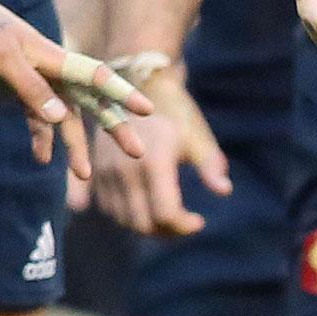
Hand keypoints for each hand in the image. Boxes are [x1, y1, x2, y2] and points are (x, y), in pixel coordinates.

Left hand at [0, 0, 150, 178]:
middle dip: (115, 129)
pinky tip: (41, 160)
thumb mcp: (2, 58)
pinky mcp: (18, 94)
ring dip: (74, 147)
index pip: (97, 78)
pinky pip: (36, 122)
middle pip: (93, 104)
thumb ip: (31, 87)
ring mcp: (38, 85)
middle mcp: (54, 74)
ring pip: (66, 121)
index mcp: (56, 60)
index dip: (123, 94)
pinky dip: (40, 140)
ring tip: (83, 177)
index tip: (148, 111)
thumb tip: (60, 119)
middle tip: (137, 153)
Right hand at [92, 65, 230, 235]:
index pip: (165, 214)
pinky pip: (100, 204)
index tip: (199, 221)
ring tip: (166, 215)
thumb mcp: (199, 138)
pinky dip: (120, 214)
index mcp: (154, 162)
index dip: (184, 227)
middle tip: (184, 222)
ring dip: (144, 225)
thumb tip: (224, 191)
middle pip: (141, 223)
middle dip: (166, 231)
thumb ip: (211, 166)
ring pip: (121, 218)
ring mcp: (103, 169)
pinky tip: (136, 212)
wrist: (137, 84)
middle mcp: (124, 169)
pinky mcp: (91, 167)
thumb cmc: (176, 113)